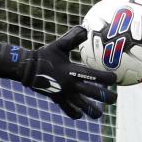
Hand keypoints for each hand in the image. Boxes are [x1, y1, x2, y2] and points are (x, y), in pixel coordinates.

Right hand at [0, 27, 117, 118]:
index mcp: (74, 71)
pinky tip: (79, 114)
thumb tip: (85, 27)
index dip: (109, 78)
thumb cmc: (44, 55)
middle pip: (94, 94)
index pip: (97, 76)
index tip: (116, 79)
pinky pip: (68, 110)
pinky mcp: (57, 100)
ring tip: (98, 113)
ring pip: (82, 107)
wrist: (26, 69)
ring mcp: (64, 94)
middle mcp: (71, 84)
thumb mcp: (59, 45)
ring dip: (92, 111)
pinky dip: (74, 113)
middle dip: (107, 98)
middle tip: (113, 98)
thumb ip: (73, 38)